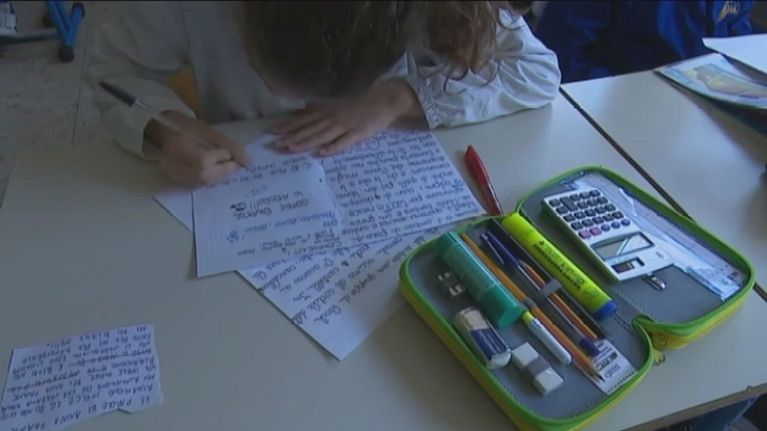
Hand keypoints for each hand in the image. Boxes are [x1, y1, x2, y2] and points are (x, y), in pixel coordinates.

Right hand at [145, 111, 249, 185]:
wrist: (163, 131)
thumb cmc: (187, 127)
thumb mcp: (209, 131)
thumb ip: (229, 146)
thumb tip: (248, 163)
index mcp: (179, 146)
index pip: (203, 161)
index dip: (221, 159)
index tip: (229, 153)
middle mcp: (172, 163)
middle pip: (203, 175)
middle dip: (223, 171)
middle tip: (233, 163)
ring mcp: (173, 173)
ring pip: (202, 183)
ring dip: (219, 176)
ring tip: (225, 166)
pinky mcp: (176, 179)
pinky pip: (198, 184)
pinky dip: (211, 179)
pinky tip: (215, 171)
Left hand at [272, 79, 424, 155]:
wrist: (385, 99)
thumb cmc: (362, 101)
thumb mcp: (339, 102)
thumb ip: (323, 108)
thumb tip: (305, 110)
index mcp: (328, 109)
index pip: (304, 118)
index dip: (288, 125)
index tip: (272, 130)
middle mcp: (334, 117)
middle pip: (309, 128)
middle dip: (292, 136)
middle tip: (275, 144)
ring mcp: (346, 125)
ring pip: (322, 135)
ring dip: (306, 142)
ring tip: (291, 148)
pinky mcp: (358, 134)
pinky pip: (344, 142)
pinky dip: (333, 147)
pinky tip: (321, 153)